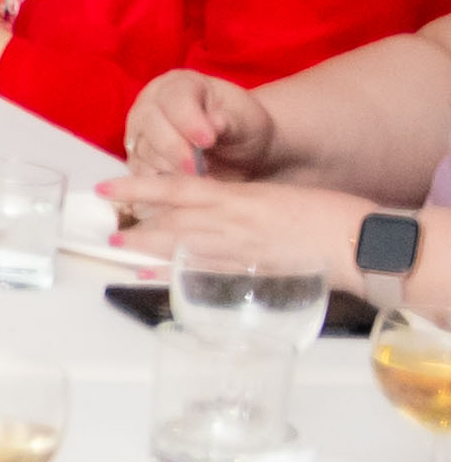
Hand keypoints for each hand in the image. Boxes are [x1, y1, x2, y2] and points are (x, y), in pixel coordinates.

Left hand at [109, 170, 371, 291]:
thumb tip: (212, 211)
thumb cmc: (322, 214)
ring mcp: (237, 248)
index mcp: (236, 195)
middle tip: (108, 231)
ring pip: (181, 245)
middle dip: (136, 225)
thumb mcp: (273, 197)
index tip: (107, 188)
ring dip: (147, 249)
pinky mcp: (248, 271)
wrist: (354, 241)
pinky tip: (153, 274)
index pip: (174, 187)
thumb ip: (238, 204)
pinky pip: (202, 270)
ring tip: (120, 250)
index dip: (136, 187)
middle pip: (169, 221)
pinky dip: (174, 271)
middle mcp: (230, 220)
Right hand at [116, 69, 285, 182]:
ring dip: (171, 169)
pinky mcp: (137, 159)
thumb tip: (215, 122)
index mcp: (179, 84)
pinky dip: (161, 184)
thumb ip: (230, 121)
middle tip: (200, 168)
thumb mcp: (246, 121)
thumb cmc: (243, 127)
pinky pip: (141, 174)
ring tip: (201, 179)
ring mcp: (140, 132)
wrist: (238, 148)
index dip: (188, 120)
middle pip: (151, 124)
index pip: (174, 98)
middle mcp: (150, 104)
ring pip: (144, 151)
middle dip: (175, 149)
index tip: (208, 141)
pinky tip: (186, 188)